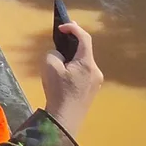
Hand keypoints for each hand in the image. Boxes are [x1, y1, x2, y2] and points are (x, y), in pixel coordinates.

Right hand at [42, 22, 103, 137]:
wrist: (65, 118)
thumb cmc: (58, 91)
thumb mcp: (49, 66)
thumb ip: (54, 53)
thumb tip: (60, 54)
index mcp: (87, 63)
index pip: (84, 38)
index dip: (73, 28)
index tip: (61, 27)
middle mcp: (95, 70)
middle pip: (86, 50)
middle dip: (74, 40)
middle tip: (64, 32)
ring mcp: (96, 81)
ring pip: (85, 61)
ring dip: (74, 55)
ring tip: (61, 54)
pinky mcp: (92, 89)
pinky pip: (85, 71)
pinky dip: (76, 65)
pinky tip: (66, 71)